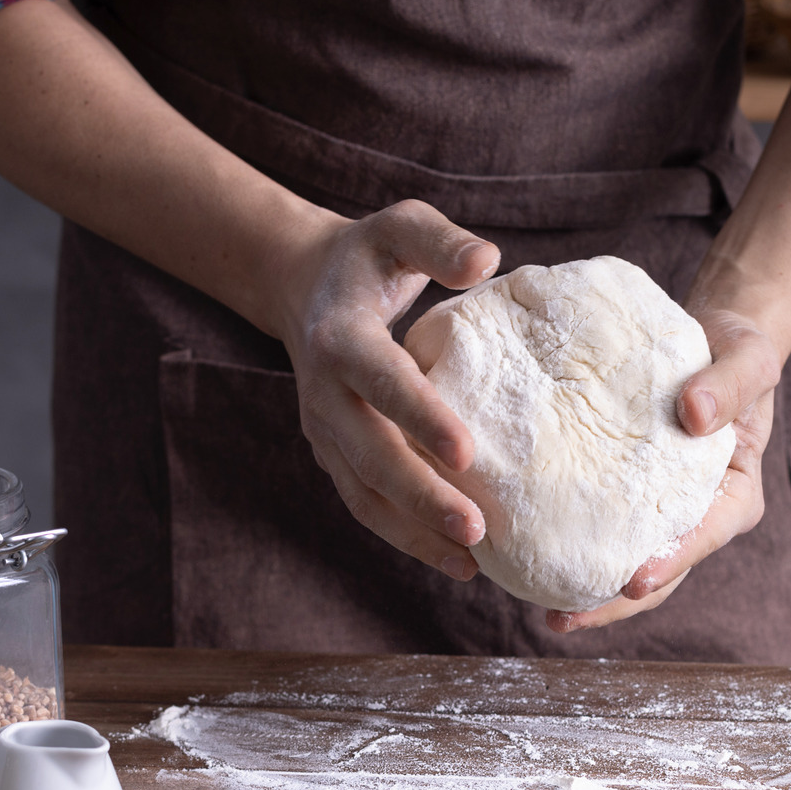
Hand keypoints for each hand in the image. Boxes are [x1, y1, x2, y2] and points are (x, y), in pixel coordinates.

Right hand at [273, 200, 500, 579]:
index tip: (467, 452)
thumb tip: (486, 260)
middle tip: (477, 529)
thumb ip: (439, 242)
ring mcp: (325, 430)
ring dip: (414, 532)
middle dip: (422, 496)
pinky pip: (366, 504)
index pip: (381, 381)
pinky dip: (406, 537)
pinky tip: (458, 562)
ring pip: (365, 492)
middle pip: (370, 454)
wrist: (304, 286)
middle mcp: (325, 391)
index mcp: (342, 337)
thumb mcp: (399, 227)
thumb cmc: (371, 256)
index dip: (420, 416)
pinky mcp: (335, 455)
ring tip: (472, 561)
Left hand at [546, 307, 780, 631]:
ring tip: (544, 615)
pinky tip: (532, 559)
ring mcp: (665, 511)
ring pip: (630, 562)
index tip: (635, 580)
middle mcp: (702, 513)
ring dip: (591, 592)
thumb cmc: (738, 350)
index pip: (707, 535)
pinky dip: (576, 546)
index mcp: (736, 493)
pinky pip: (606, 526)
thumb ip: (731, 383)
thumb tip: (694, 414)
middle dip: (615, 602)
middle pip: (662, 572)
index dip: (672, 562)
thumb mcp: (750, 358)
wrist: (715, 339)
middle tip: (564, 619)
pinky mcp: (633, 497)